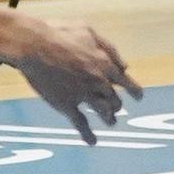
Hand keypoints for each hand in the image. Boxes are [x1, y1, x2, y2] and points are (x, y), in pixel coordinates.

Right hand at [8, 13, 140, 145]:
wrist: (34, 45)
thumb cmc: (59, 33)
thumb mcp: (89, 32)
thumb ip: (109, 48)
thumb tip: (125, 66)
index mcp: (104, 63)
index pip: (125, 81)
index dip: (134, 90)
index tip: (139, 97)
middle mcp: (98, 81)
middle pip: (114, 99)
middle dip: (117, 105)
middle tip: (117, 108)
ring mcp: (83, 94)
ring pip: (103, 111)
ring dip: (109, 118)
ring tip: (111, 122)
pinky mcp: (66, 104)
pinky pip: (80, 123)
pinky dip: (87, 134)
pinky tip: (92, 141)